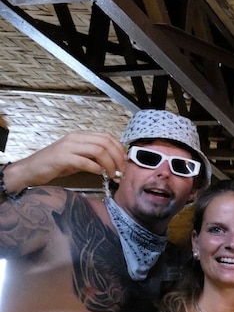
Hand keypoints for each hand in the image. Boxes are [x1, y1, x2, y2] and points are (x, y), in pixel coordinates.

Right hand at [5, 132, 125, 190]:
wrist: (30, 170)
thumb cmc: (55, 165)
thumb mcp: (78, 158)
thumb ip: (93, 157)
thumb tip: (114, 162)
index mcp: (80, 136)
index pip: (107, 136)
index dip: (119, 148)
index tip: (125, 161)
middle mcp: (75, 138)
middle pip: (105, 142)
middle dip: (118, 157)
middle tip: (121, 171)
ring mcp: (68, 147)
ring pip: (98, 151)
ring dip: (110, 164)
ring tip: (112, 174)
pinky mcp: (61, 158)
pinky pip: (84, 161)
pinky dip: (95, 168)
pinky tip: (99, 174)